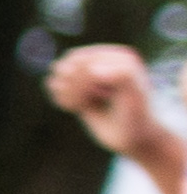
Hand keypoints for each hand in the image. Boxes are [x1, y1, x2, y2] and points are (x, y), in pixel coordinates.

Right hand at [63, 43, 172, 170]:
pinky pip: (55, 87)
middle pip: (67, 66)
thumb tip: (92, 69)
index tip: (99, 95)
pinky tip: (76, 109)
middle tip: (87, 102)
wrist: (135, 137)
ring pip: (59, 75)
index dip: (84, 79)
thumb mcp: (135, 95)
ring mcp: (89, 75)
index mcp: (118, 56)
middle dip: (73, 87)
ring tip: (81, 105)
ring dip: (66, 93)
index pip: (84, 59)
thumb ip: (122, 76)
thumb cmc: (137, 115)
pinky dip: (62, 100)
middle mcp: (103, 61)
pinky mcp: (79, 90)